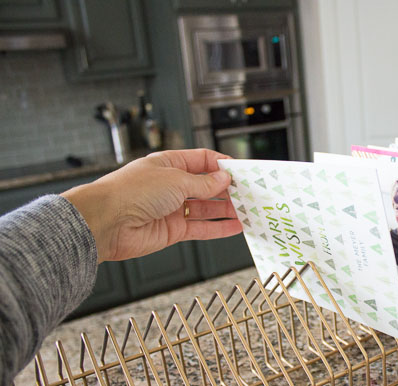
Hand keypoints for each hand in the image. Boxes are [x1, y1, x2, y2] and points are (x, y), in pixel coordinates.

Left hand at [61, 149, 241, 262]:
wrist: (106, 222)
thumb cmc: (131, 192)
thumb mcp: (175, 180)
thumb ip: (204, 183)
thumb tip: (224, 179)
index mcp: (169, 164)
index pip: (202, 160)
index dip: (222, 165)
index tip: (241, 171)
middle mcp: (171, 185)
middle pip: (206, 185)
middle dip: (227, 189)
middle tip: (249, 193)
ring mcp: (172, 208)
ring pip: (206, 208)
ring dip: (227, 209)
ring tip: (248, 210)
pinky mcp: (172, 230)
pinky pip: (201, 228)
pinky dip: (219, 228)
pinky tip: (235, 226)